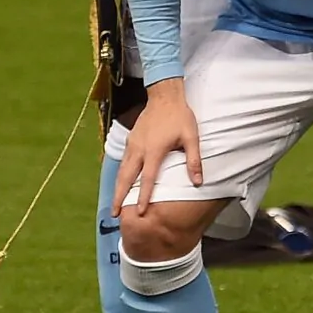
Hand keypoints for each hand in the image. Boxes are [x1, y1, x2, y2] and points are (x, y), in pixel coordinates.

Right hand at [115, 79, 199, 215]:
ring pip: (121, 171)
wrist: (164, 97)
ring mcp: (132, 145)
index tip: (139, 212)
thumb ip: (194, 160)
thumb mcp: (191, 138)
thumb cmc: (180, 117)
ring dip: (117, 188)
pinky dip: (120, 175)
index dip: (144, 196)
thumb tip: (198, 182)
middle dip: (120, 197)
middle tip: (115, 215)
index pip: (148, 179)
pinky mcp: (130, 141)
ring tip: (115, 204)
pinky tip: (120, 183)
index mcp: (154, 151)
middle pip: (126, 178)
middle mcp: (139, 150)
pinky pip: (123, 162)